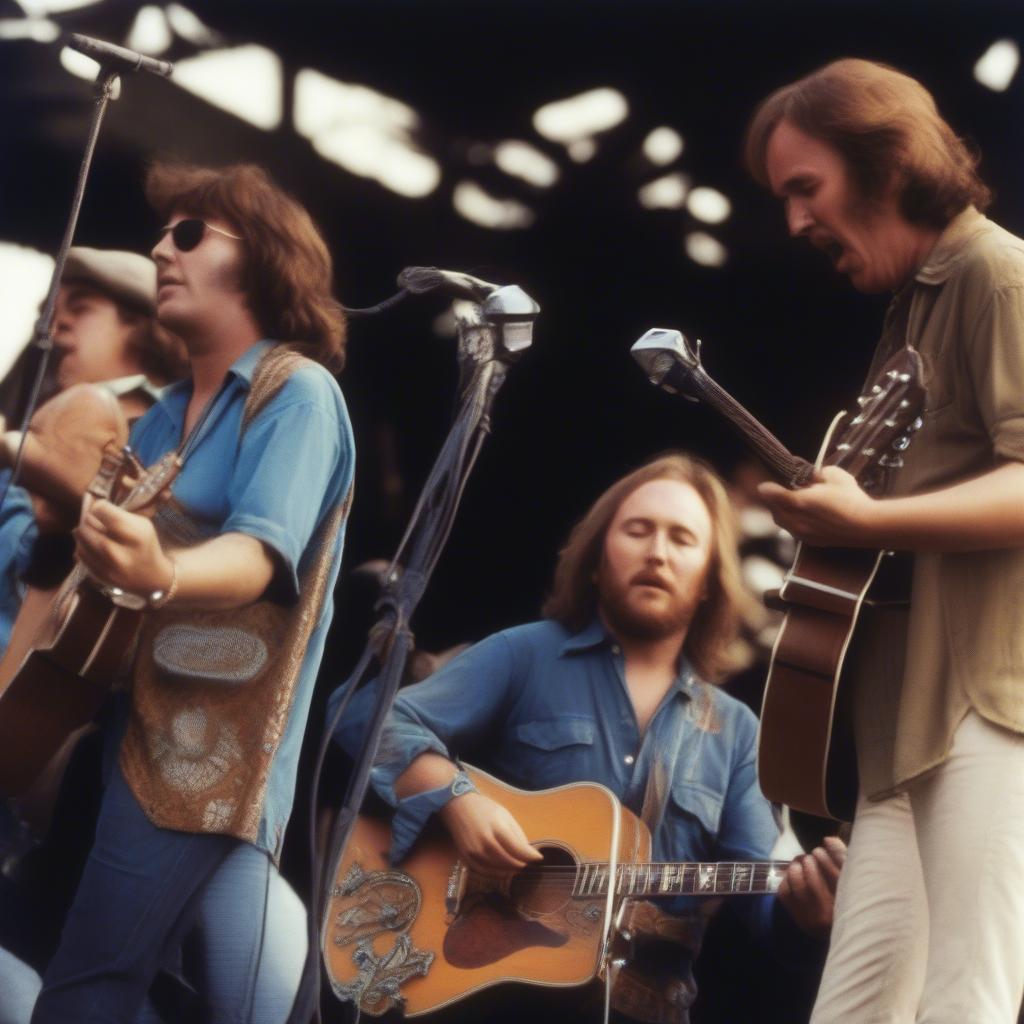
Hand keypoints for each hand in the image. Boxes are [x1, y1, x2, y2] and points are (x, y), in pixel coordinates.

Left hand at [73, 497, 173, 595]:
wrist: (151, 577)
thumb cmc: (146, 545)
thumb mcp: (143, 525)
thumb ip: (119, 514)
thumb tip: (91, 507)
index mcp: (134, 534)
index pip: (101, 510)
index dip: (100, 506)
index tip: (104, 509)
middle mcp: (119, 551)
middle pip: (87, 524)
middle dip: (90, 519)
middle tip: (97, 520)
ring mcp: (106, 565)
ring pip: (80, 538)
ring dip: (84, 531)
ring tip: (93, 531)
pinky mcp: (98, 575)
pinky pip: (79, 553)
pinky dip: (83, 546)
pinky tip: (92, 545)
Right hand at [439, 791, 543, 874]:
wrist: (458, 806)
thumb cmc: (484, 808)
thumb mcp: (505, 815)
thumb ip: (517, 835)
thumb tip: (528, 853)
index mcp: (498, 829)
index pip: (519, 851)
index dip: (531, 857)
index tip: (539, 858)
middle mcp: (485, 843)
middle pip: (510, 863)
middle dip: (522, 864)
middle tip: (527, 862)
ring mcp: (474, 853)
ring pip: (498, 871)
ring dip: (510, 871)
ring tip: (517, 866)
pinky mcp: (466, 859)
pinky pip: (485, 873)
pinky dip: (496, 874)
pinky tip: (502, 869)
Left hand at [758, 467, 878, 546]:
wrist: (868, 526)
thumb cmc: (852, 499)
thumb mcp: (835, 476)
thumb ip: (818, 473)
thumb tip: (813, 475)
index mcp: (798, 502)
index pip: (770, 494)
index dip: (767, 487)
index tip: (765, 484)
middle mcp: (796, 520)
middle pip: (773, 510)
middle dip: (774, 501)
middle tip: (781, 491)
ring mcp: (802, 533)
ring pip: (782, 522)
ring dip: (782, 512)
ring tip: (792, 504)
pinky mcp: (811, 541)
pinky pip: (793, 531)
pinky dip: (792, 522)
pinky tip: (803, 516)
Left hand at [777, 836, 845, 938]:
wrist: (848, 938)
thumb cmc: (851, 899)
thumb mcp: (854, 879)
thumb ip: (844, 857)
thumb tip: (828, 839)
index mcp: (851, 901)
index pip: (837, 871)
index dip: (827, 854)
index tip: (822, 849)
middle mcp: (833, 913)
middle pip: (813, 876)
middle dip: (810, 860)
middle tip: (811, 856)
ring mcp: (814, 919)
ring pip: (797, 883)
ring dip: (796, 867)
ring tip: (801, 864)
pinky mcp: (800, 921)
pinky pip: (785, 892)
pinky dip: (786, 879)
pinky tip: (794, 876)